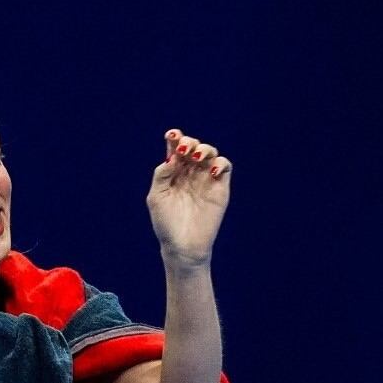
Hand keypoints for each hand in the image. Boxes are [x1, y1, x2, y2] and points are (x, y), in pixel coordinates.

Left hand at [146, 129, 230, 267]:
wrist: (183, 245)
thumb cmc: (166, 223)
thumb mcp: (157, 197)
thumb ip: (162, 175)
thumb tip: (173, 156)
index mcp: (173, 172)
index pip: (176, 148)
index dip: (175, 137)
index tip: (172, 136)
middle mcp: (190, 172)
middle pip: (193, 146)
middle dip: (189, 142)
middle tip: (184, 150)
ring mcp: (206, 179)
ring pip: (210, 153)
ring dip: (204, 149)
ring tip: (196, 157)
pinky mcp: (220, 188)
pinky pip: (225, 167)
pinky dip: (221, 163)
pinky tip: (211, 171)